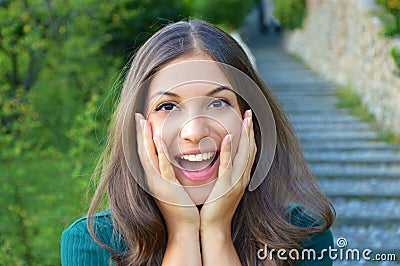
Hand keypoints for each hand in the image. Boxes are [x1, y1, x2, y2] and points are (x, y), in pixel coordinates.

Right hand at [135, 113, 199, 233]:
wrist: (185, 229)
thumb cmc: (183, 209)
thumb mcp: (174, 188)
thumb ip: (172, 175)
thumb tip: (174, 163)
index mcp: (156, 178)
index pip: (146, 153)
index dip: (143, 137)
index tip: (142, 121)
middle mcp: (153, 179)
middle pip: (143, 151)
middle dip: (140, 133)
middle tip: (137, 116)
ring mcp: (159, 184)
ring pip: (149, 157)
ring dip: (145, 139)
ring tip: (143, 122)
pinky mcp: (168, 188)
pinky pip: (162, 168)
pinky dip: (160, 153)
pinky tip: (158, 140)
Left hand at [200, 109, 256, 232]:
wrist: (214, 228)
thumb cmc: (215, 208)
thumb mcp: (223, 188)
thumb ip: (225, 174)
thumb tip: (223, 162)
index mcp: (241, 177)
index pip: (249, 152)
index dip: (250, 135)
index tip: (248, 120)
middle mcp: (242, 177)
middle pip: (250, 149)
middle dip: (250, 130)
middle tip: (249, 113)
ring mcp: (236, 182)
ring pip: (243, 154)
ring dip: (245, 135)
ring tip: (245, 119)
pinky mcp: (225, 186)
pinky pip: (227, 165)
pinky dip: (228, 150)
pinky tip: (228, 137)